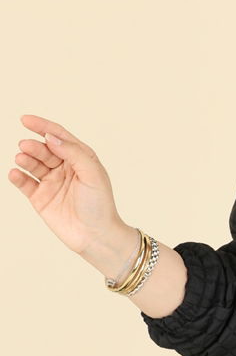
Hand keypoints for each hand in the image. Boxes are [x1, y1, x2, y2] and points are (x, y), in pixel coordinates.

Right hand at [9, 114, 130, 259]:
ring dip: (25, 159)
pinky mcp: (40, 198)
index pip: (58, 136)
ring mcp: (51, 183)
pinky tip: (15, 173)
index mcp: (80, 158)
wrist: (95, 236)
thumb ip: (73, 152)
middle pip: (44, 149)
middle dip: (33, 145)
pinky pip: (25, 183)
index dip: (42, 126)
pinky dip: (18, 177)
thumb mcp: (92, 173)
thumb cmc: (100, 205)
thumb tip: (51, 137)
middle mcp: (64, 168)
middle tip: (25, 146)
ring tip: (21, 158)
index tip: (25, 119)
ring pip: (33, 164)